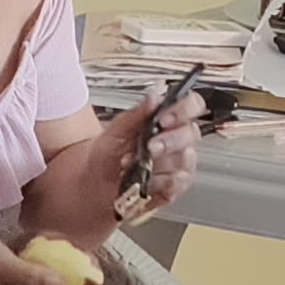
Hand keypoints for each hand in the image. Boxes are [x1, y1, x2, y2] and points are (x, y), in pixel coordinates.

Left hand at [30, 88, 187, 236]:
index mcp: (165, 121)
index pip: (191, 106)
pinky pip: (179, 184)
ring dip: (166, 162)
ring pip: (187, 160)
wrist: (92, 188)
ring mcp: (176, 165)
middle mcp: (175, 141)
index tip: (165, 118)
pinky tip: (151, 182)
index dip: (184, 109)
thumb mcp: (114, 132)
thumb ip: (135, 115)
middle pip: (192, 133)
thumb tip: (154, 96)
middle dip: (172, 139)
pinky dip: (165, 183)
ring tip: (143, 164)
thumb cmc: (104, 157)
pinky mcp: (173, 187)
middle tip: (152, 145)